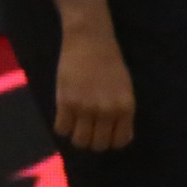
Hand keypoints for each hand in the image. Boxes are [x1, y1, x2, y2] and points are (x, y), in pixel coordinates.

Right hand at [55, 27, 134, 150]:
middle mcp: (107, 111)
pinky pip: (62, 128)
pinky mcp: (66, 102)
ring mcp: (86, 108)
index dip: (110, 141)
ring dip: (76, 137)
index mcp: (125, 108)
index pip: (120, 141)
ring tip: (74, 126)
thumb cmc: (109, 62)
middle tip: (86, 130)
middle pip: (98, 144)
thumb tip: (114, 131)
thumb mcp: (124, 88)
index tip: (103, 134)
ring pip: (80, 140)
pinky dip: (62, 128)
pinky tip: (63, 117)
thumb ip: (120, 110)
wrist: (90, 41)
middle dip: (92, 141)